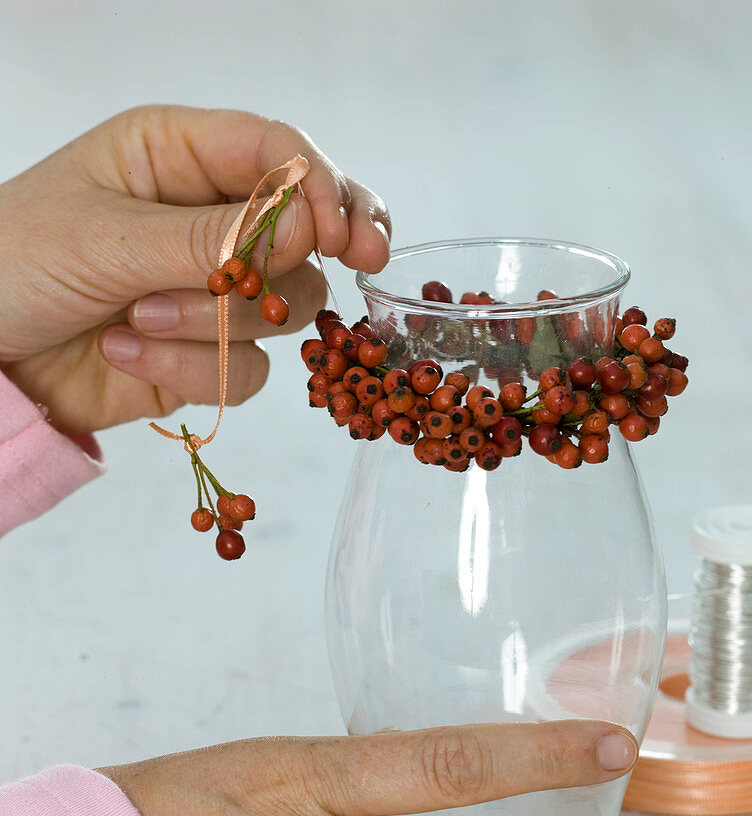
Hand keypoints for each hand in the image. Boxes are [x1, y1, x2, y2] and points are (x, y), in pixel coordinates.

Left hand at [0, 105, 390, 435]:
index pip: (280, 153)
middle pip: (305, 235)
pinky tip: (123, 349)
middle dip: (312, 254)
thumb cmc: (14, 263)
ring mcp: (212, 289)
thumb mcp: (105, 235)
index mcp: (179, 156)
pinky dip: (191, 369)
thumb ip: (210, 235)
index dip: (323, 187)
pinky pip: (247, 369)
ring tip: (136, 317)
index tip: (346, 232)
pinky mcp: (207, 353)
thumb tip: (309, 229)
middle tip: (360, 258)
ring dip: (213, 322)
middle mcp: (208, 218)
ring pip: (282, 308)